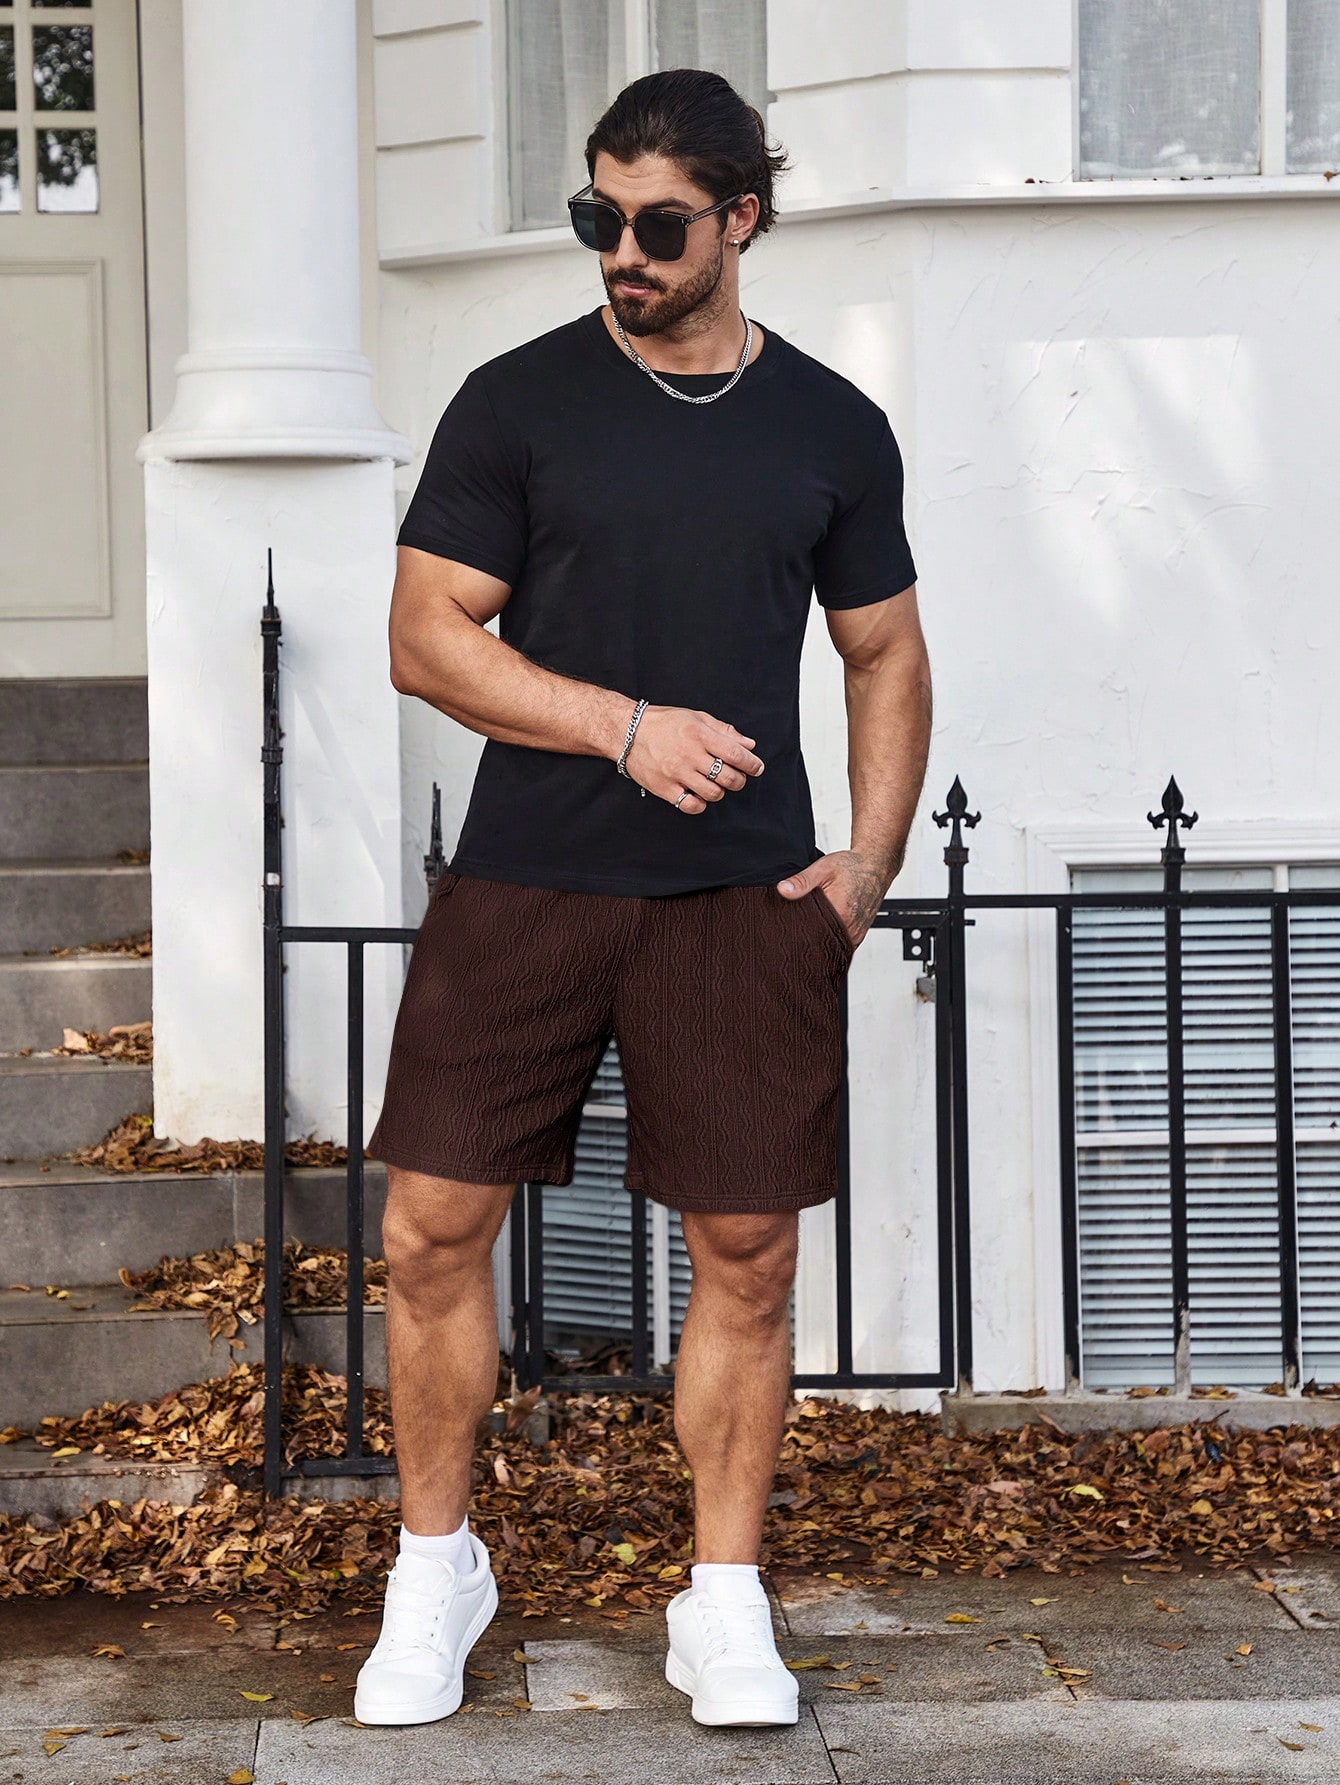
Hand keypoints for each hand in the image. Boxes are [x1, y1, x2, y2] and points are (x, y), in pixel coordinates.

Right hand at [625, 706, 764, 812]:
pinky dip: (700, 804)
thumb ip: (724, 731)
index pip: (736, 754)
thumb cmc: (664, 723)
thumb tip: (749, 745)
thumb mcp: (696, 718)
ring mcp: (676, 773)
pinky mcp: (664, 788)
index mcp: (699, 734)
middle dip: (739, 780)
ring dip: (720, 791)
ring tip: (716, 784)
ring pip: (713, 793)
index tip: (757, 768)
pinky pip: (691, 805)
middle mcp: (689, 754)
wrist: (628, 732)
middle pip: (728, 777)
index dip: (752, 764)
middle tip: (737, 778)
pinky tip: (699, 795)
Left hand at [775, 849, 891, 948]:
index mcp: (840, 914)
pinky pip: (841, 944)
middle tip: (794, 931)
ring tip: (809, 929)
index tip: (786, 928)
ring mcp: (856, 934)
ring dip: (819, 939)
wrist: (875, 866)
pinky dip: (831, 939)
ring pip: (831, 945)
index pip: (810, 934)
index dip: (796, 932)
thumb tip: (782, 890)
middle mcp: (850, 928)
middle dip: (806, 938)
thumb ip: (802, 881)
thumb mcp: (823, 868)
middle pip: (820, 942)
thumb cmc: (853, 867)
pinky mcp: (858, 935)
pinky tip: (823, 929)